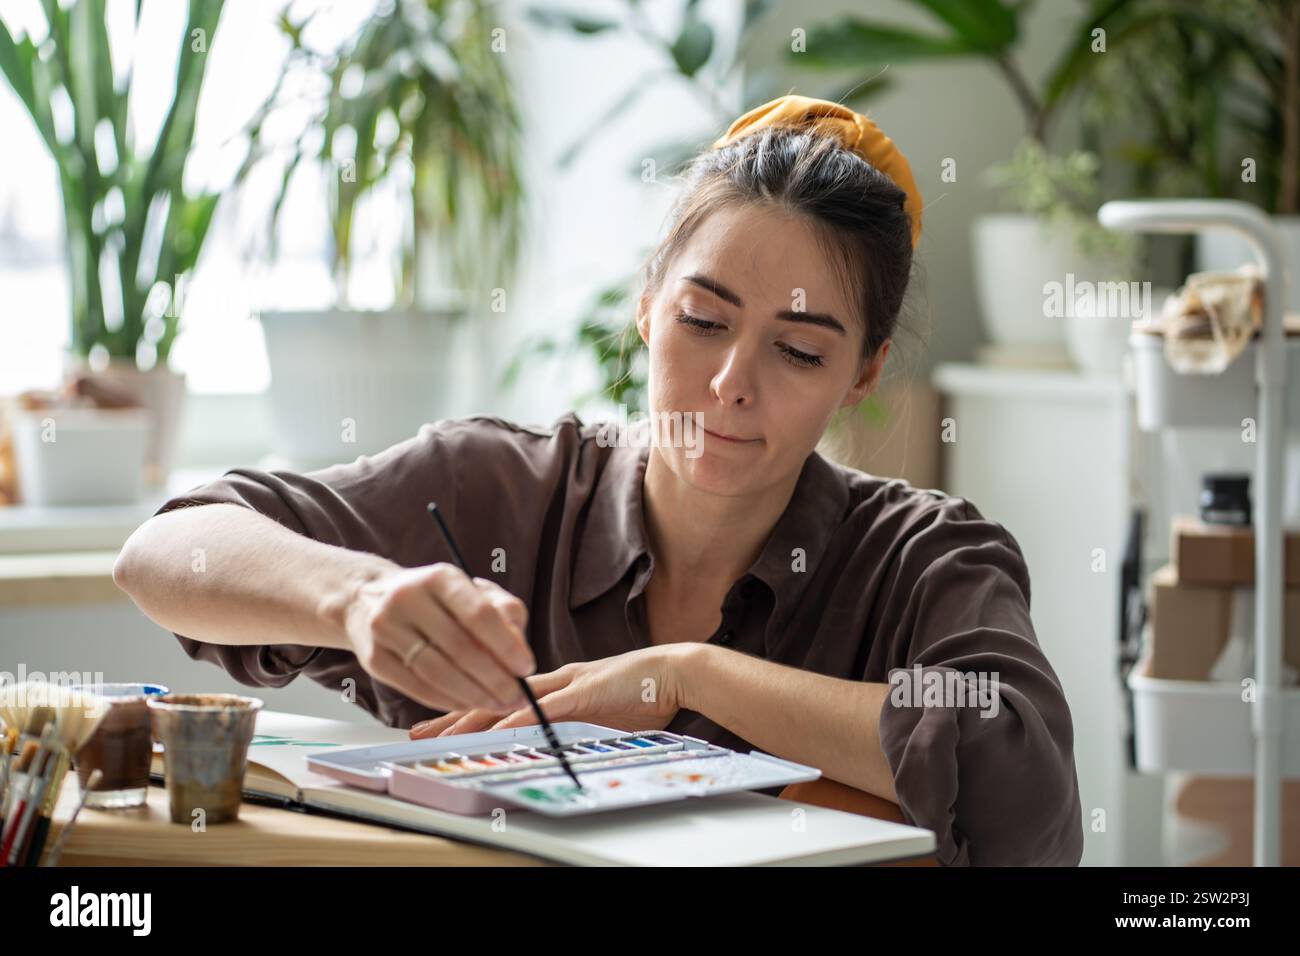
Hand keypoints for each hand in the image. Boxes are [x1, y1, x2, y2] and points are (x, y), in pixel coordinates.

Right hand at [343, 562, 534, 713]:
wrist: (366, 599)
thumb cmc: (433, 598)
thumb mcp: (470, 591)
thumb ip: (503, 612)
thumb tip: (520, 650)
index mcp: (440, 577)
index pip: (479, 615)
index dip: (506, 645)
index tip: (527, 667)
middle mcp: (408, 599)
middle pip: (460, 648)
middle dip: (495, 679)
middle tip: (517, 697)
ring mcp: (386, 629)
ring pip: (438, 673)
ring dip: (474, 696)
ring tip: (498, 705)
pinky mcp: (374, 659)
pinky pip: (417, 688)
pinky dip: (448, 701)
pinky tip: (468, 704)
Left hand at [408, 644, 696, 738]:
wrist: (675, 671)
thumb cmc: (644, 690)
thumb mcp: (599, 707)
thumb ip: (574, 716)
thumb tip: (552, 735)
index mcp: (556, 683)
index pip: (501, 697)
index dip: (467, 709)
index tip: (438, 724)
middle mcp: (553, 680)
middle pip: (492, 697)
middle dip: (452, 716)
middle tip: (419, 731)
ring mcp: (566, 684)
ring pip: (508, 701)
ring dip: (473, 717)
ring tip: (441, 733)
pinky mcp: (583, 693)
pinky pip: (543, 709)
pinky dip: (518, 718)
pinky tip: (496, 727)